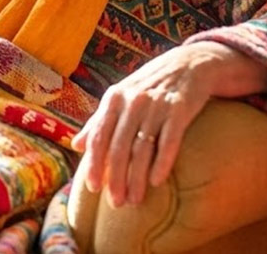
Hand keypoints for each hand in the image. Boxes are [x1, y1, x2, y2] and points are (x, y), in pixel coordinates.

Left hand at [71, 41, 266, 207]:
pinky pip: (169, 140)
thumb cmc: (150, 85)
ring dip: (138, 177)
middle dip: (116, 177)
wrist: (191, 63)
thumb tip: (76, 146)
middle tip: (116, 202)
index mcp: (115, 97)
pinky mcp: (180, 108)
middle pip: (120, 145)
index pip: (100, 135)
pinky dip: (162, 162)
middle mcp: (133, 100)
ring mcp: (157, 104)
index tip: (92, 188)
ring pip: (142, 147)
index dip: (95, 163)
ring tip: (135, 200)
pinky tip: (157, 182)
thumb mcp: (121, 96)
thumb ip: (99, 121)